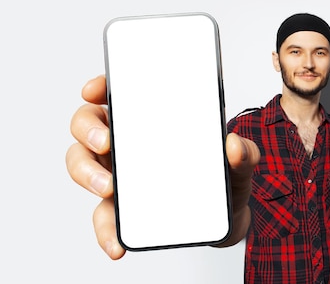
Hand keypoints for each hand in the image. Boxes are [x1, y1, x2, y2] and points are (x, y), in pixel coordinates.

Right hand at [65, 75, 258, 258]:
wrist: (226, 220)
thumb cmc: (223, 179)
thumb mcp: (240, 164)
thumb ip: (245, 154)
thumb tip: (234, 146)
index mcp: (151, 122)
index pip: (118, 95)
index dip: (100, 87)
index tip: (94, 90)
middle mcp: (129, 144)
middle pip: (87, 125)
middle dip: (89, 130)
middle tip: (107, 143)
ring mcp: (121, 176)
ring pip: (82, 165)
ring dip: (87, 174)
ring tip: (109, 188)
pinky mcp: (123, 210)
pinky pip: (104, 217)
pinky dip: (105, 232)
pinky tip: (117, 244)